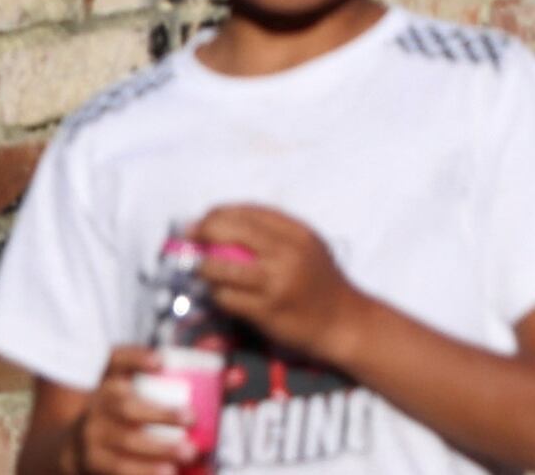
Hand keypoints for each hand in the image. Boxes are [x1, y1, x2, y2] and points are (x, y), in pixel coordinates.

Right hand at [79, 344, 210, 474]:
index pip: (116, 361)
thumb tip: (222, 371)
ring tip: (187, 453)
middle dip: (161, 414)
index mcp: (108, 381)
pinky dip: (144, 471)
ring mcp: (93, 436)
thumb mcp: (128, 389)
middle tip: (191, 418)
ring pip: (125, 442)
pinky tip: (169, 472)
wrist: (77, 445)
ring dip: (157, 449)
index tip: (160, 361)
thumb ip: (164, 380)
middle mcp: (97, 405)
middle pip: (127, 407)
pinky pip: (119, 469)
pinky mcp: (94, 462)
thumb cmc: (117, 413)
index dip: (137, 359)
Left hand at [187, 204, 368, 364]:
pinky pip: (228, 298)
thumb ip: (277, 234)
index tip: (204, 218)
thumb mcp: (308, 248)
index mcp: (297, 233)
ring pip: (224, 267)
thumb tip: (230, 223)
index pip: (250, 212)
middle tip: (190, 236)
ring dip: (204, 266)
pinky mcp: (267, 312)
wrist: (344, 323)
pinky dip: (217, 294)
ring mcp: (276, 284)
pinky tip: (217, 294)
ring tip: (199, 268)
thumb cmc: (321, 283)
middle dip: (205, 230)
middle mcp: (287, 254)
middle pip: (234, 231)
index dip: (221, 212)